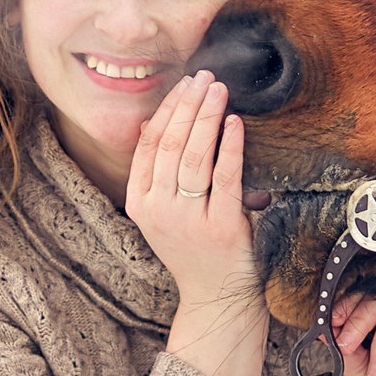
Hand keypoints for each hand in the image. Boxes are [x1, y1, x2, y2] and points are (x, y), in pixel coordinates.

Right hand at [125, 72, 256, 308]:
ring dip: (207, 117)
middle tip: (204, 78)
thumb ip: (159, 173)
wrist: (216, 297)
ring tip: (219, 90)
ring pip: (194, 156)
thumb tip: (155, 124)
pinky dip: (230, 146)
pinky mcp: (220, 227)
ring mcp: (187, 220)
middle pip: (171, 144)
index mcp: (140, 202)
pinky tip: (235, 123)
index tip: (185, 84)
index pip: (149, 144)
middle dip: (188, 105)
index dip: (167, 109)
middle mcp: (158, 210)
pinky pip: (225, 177)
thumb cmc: (195, 248)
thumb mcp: (164, 212)